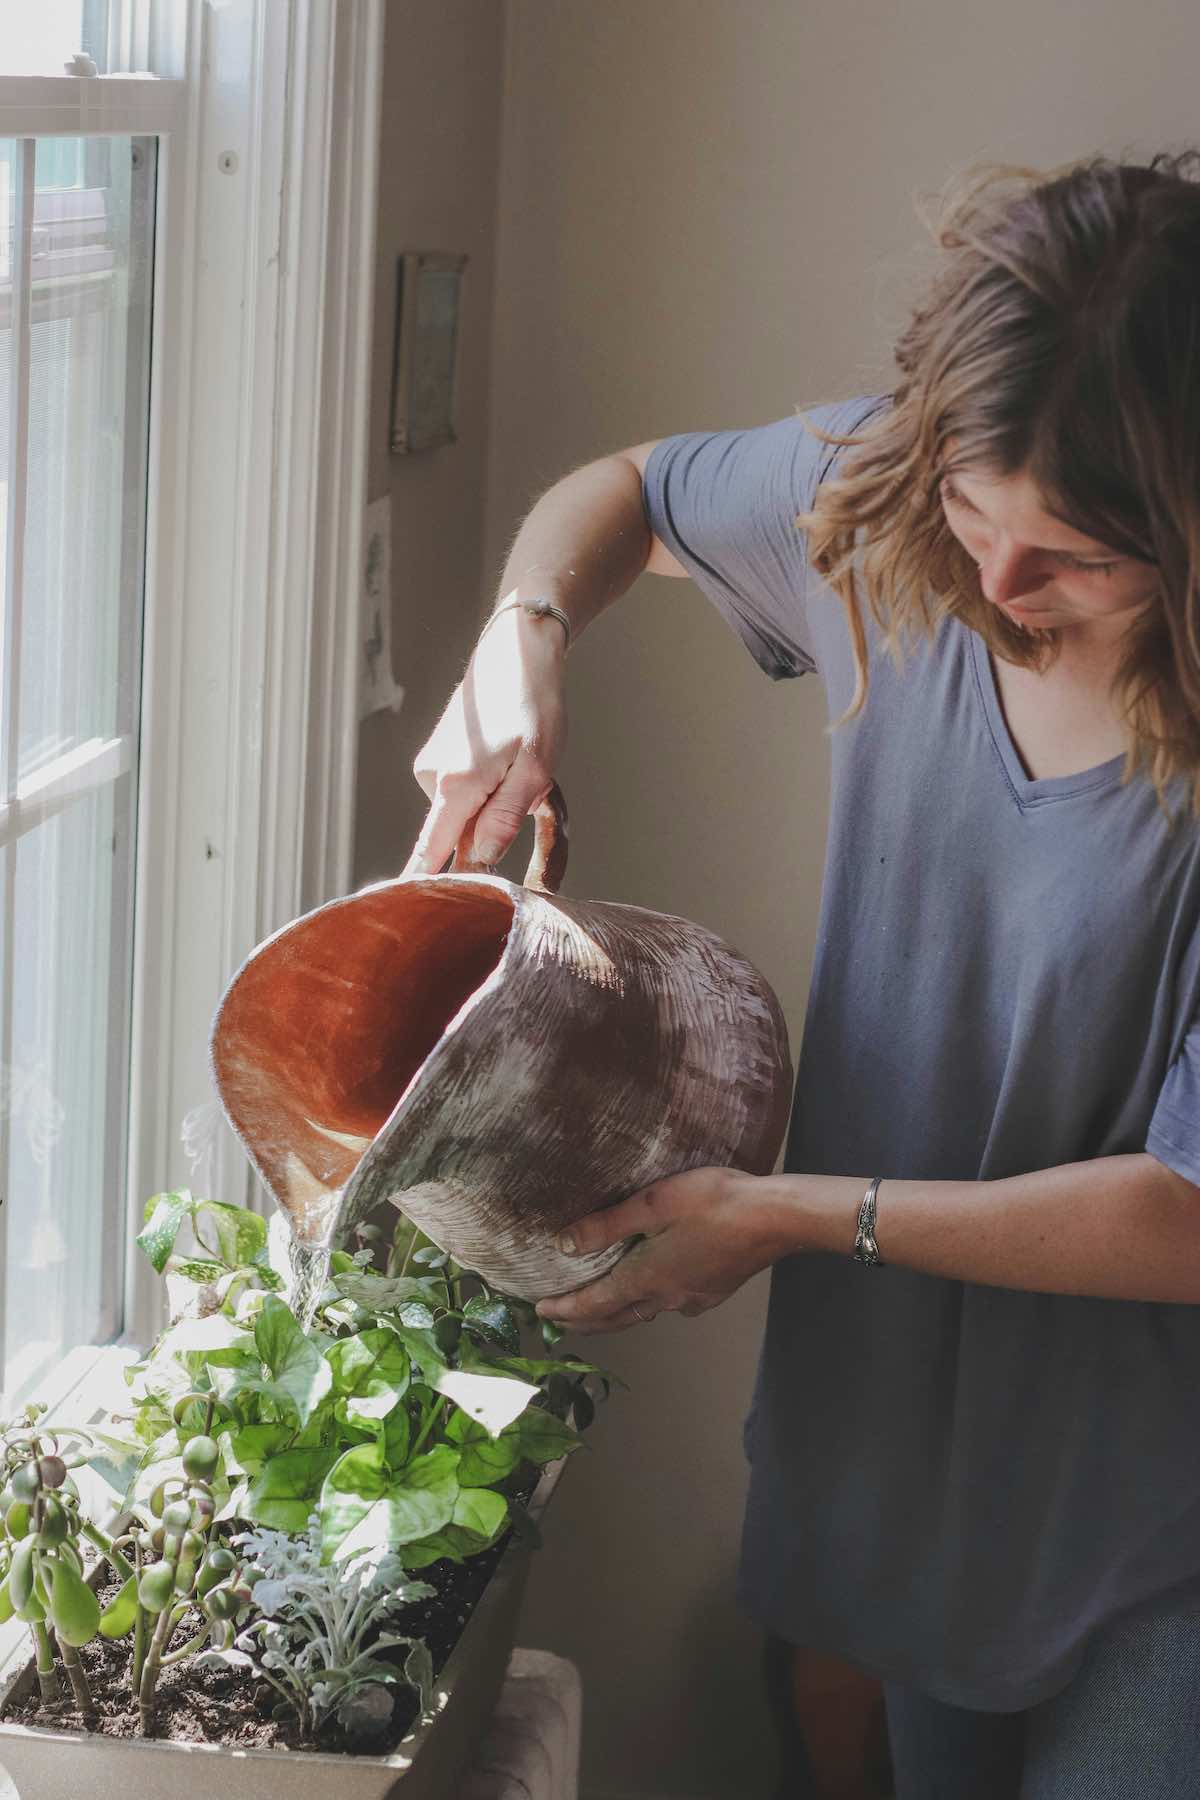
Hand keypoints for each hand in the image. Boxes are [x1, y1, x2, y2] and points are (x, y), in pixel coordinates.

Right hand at [403, 602, 566, 876]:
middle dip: (491, 833)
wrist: (518, 650)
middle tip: (532, 798)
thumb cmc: (535, 706)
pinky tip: (505, 758)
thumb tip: (479, 862)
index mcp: (456, 785)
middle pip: (455, 837)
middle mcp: (433, 777)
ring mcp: (432, 766)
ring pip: (463, 813)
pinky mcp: (438, 758)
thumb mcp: (535, 768)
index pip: (431, 852)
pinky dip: (486, 787)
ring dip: (494, 805)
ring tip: (521, 767)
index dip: (420, 887)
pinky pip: (462, 793)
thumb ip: (504, 820)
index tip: (397, 917)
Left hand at [535, 1167, 780, 1333]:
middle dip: (584, 1321)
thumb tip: (564, 1245)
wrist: (775, 1218)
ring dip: (615, 1314)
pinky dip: (648, 1303)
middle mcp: (667, 1298)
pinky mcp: (714, 1292)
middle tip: (559, 1319)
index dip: (564, 1309)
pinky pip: (671, 1305)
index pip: (594, 1304)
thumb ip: (608, 1225)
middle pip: (616, 1318)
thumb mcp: (654, 1204)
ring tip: (597, 1308)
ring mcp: (693, 1299)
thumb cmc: (714, 1203)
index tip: (541, 1312)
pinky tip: (654, 1290)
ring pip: (643, 1313)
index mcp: (647, 1277)